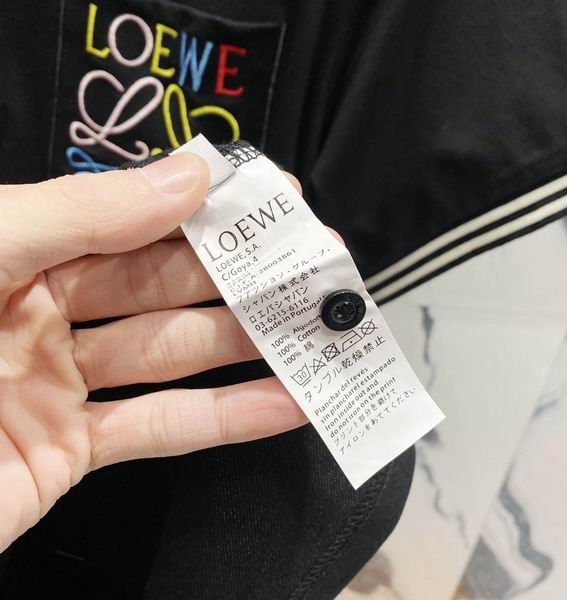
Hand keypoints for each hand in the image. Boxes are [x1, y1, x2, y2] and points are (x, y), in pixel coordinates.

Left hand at [0, 154, 307, 551]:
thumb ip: (83, 211)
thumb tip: (187, 176)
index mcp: (14, 249)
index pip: (131, 218)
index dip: (202, 208)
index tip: (271, 202)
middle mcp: (38, 311)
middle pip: (164, 288)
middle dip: (242, 278)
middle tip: (312, 270)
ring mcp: (58, 385)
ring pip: (174, 357)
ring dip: (249, 348)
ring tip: (315, 332)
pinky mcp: (69, 453)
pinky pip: (160, 429)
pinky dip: (228, 419)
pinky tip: (284, 403)